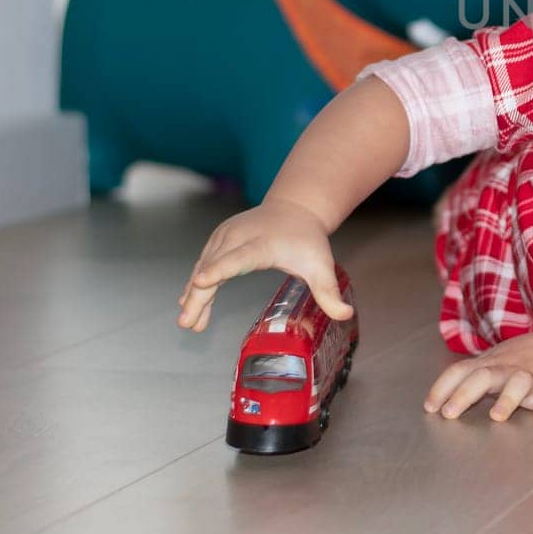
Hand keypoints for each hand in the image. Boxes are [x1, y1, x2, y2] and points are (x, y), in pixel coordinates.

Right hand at [176, 198, 352, 331]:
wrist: (295, 210)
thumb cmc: (307, 240)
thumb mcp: (321, 266)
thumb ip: (329, 292)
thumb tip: (345, 315)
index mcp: (262, 244)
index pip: (238, 258)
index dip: (219, 271)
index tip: (201, 281)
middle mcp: (239, 237)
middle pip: (213, 267)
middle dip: (198, 295)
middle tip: (187, 322)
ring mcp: (225, 237)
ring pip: (203, 268)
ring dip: (193, 296)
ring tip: (190, 323)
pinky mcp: (218, 240)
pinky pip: (204, 265)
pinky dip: (196, 286)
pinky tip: (190, 306)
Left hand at [424, 329, 532, 423]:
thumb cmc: (522, 361)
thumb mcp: (494, 363)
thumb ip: (470, 379)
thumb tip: (437, 401)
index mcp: (490, 364)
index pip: (461, 370)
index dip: (443, 387)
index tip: (430, 407)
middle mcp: (509, 369)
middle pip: (485, 376)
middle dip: (466, 393)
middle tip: (450, 413)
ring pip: (520, 383)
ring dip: (508, 398)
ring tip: (497, 416)